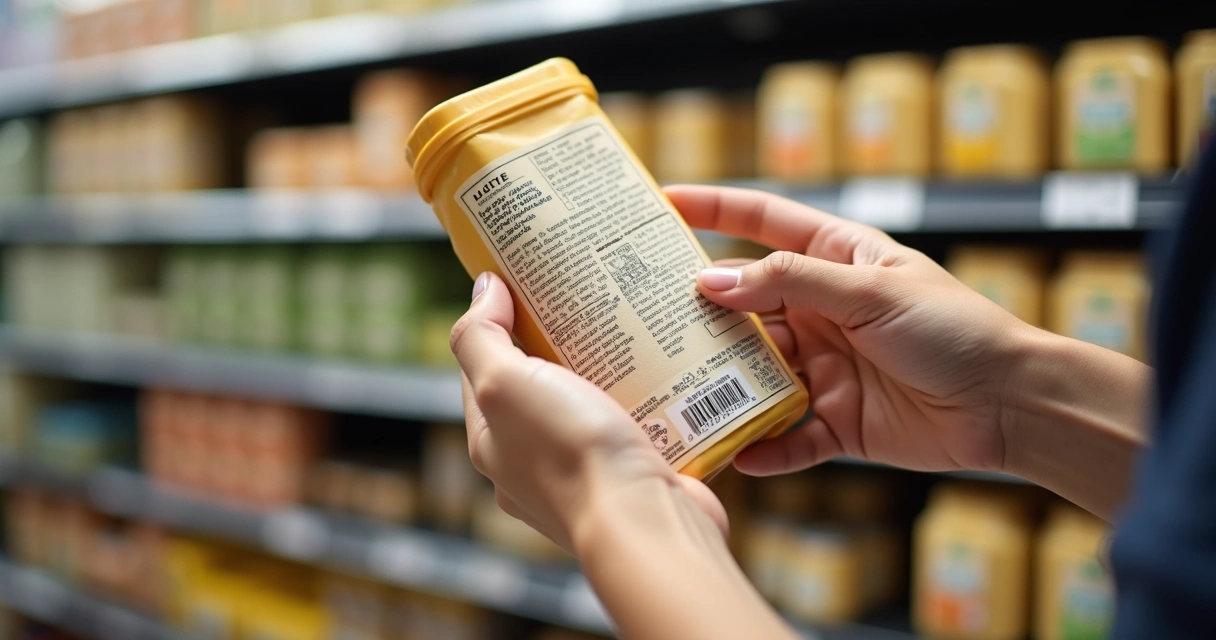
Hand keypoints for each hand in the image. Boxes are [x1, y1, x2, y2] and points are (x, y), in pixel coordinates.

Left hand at [451, 272, 728, 553]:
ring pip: (591, 406)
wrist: (646, 523)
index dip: (497, 323)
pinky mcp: (634, 478)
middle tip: (584, 299)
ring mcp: (585, 476)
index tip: (526, 282)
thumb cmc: (572, 456)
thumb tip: (481, 289)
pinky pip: (637, 426)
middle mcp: (531, 466)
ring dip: (609, 371)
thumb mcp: (506, 382)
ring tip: (630, 330)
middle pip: (539, 386)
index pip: (481, 369)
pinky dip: (649, 400)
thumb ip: (481, 336)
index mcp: (491, 444)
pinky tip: (666, 373)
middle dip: (559, 343)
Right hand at [667, 185, 1030, 476]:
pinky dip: (765, 445)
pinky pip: (788, 434)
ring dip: (724, 384)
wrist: (1009, 403)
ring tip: (680, 392)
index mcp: (834, 260)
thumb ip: (790, 282)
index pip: (761, 222)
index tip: (662, 202)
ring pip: (757, 373)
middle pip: (745, 306)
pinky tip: (741, 452)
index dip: (712, 207)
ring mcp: (825, 366)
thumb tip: (713, 281)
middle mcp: (821, 311)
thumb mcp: (870, 291)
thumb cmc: (953, 328)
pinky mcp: (836, 420)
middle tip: (646, 320)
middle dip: (700, 313)